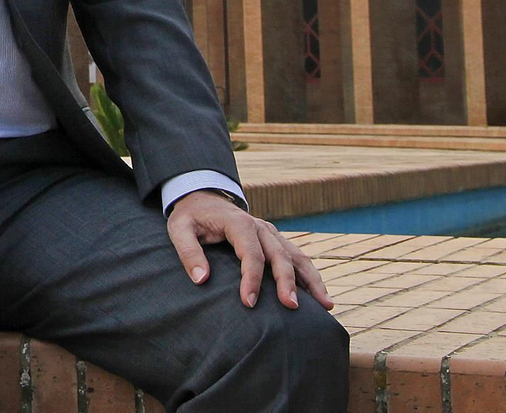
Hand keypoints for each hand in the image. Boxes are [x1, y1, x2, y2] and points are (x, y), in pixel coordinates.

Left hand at [166, 190, 334, 310]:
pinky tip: (322, 297)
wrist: (203, 198)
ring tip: (326, 305)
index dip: (251, 279)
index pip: (250, 253)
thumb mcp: (179, 228)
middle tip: (291, 307)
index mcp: (238, 223)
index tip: (248, 303)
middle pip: (279, 255)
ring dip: (311, 280)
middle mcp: (260, 227)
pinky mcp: (276, 240)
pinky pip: (298, 257)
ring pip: (297, 256)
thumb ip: (188, 252)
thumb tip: (201, 279)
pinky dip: (311, 276)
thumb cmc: (190, 217)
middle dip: (286, 282)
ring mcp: (271, 233)